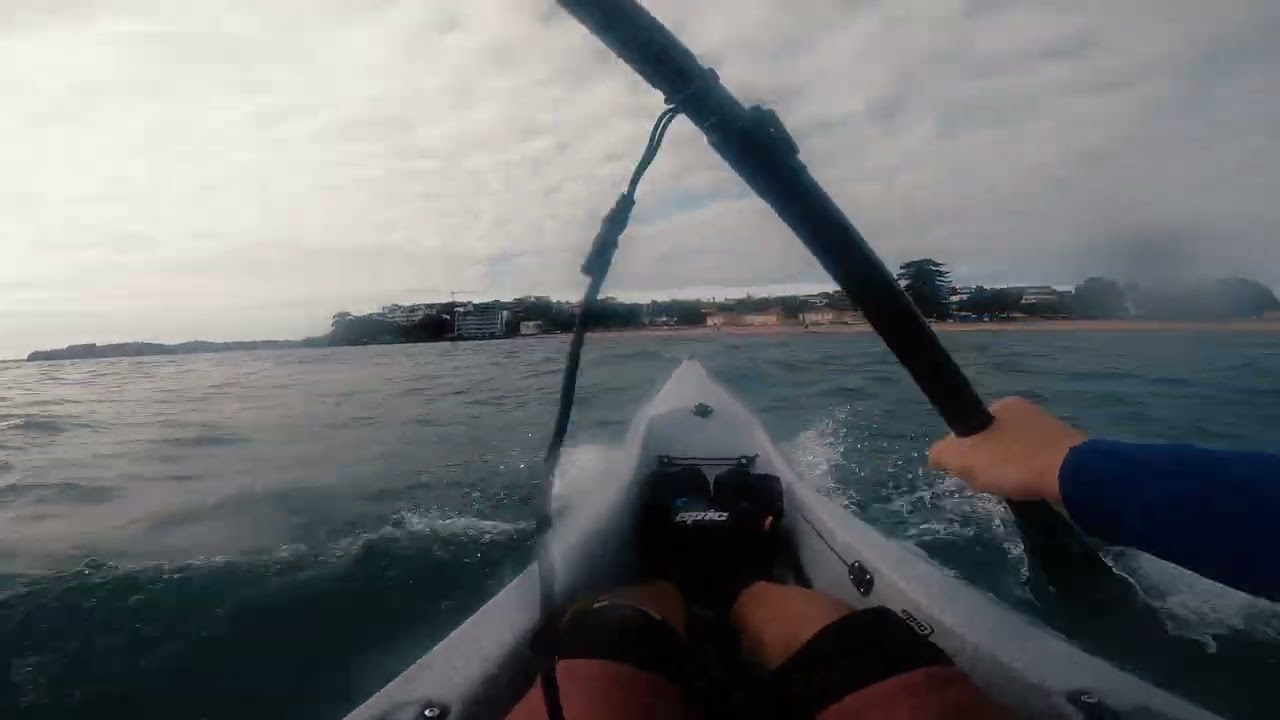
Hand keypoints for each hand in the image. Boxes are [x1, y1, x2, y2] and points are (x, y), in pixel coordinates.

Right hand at [928, 397, 1085, 502]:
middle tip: (991, 483)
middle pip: (995, 442)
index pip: (973, 427)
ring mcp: (1052, 432)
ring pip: (1018, 456)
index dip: (966, 450)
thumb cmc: (1014, 461)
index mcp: (1005, 404)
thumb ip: (942, 453)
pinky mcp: (1070, 454)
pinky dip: (1032, 480)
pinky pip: (1039, 468)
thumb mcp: (963, 457)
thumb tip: (937, 455)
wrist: (1074, 477)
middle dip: (990, 463)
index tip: (970, 470)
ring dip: (1012, 473)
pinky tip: (1033, 492)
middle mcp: (1029, 412)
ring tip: (1014, 490)